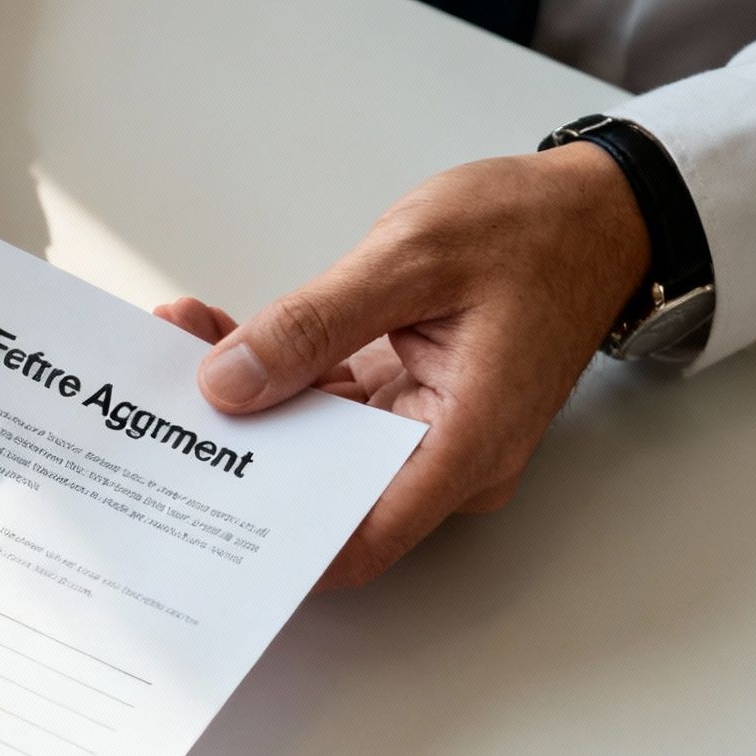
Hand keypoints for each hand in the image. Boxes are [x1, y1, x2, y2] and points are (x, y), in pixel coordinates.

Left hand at [159, 143, 650, 586]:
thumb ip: (314, 324)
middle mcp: (445, 456)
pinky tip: (221, 335)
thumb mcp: (412, 260)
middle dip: (238, 447)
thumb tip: (229, 383)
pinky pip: (328, 404)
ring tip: (177, 345)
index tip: (203, 519)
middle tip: (160, 407)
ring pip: (314, 440)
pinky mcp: (407, 401)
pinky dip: (278, 371)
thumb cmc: (532, 229)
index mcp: (463, 443)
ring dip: (248, 396)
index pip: (356, 540)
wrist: (595, 209)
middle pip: (321, 487)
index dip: (275, 546)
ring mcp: (425, 430)